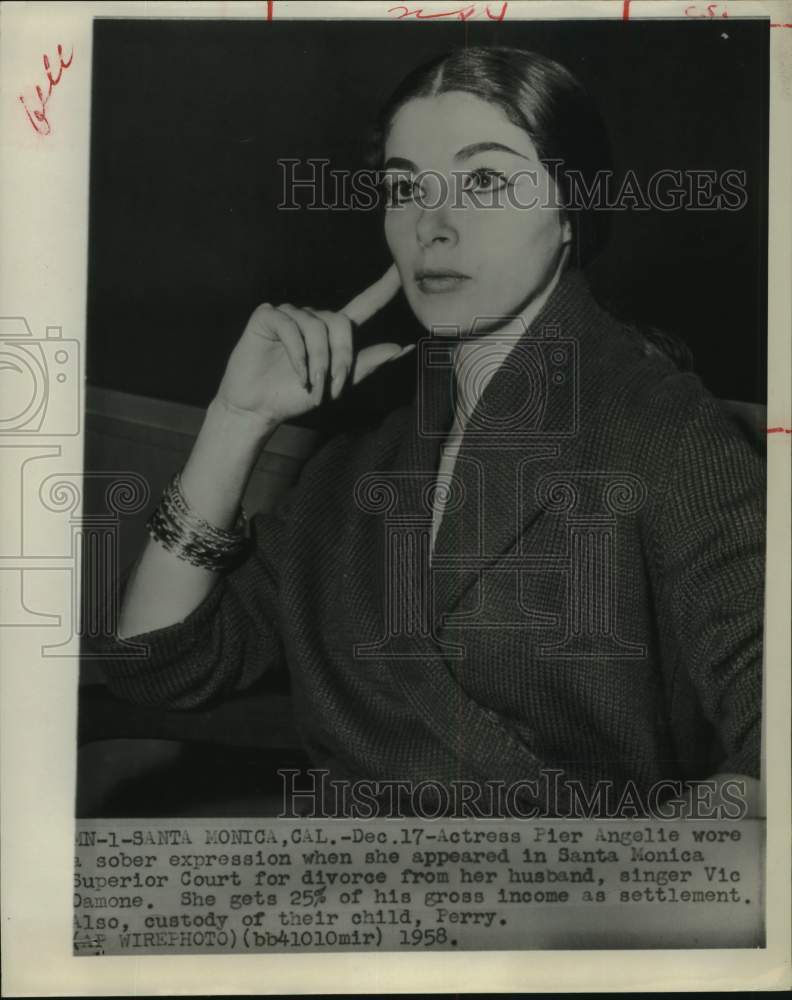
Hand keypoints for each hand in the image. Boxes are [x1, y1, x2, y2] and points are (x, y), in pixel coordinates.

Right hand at [215, 264, 410, 426]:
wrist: (259, 407)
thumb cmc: (295, 396)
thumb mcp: (337, 384)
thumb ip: (367, 364)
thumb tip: (402, 348)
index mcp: (333, 332)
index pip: (365, 304)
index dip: (383, 287)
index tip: (401, 269)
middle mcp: (314, 318)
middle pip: (341, 323)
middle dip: (341, 358)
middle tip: (332, 386)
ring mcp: (290, 315)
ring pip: (317, 328)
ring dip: (318, 362)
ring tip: (311, 384)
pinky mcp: (267, 316)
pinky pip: (291, 328)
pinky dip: (297, 355)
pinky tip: (297, 373)